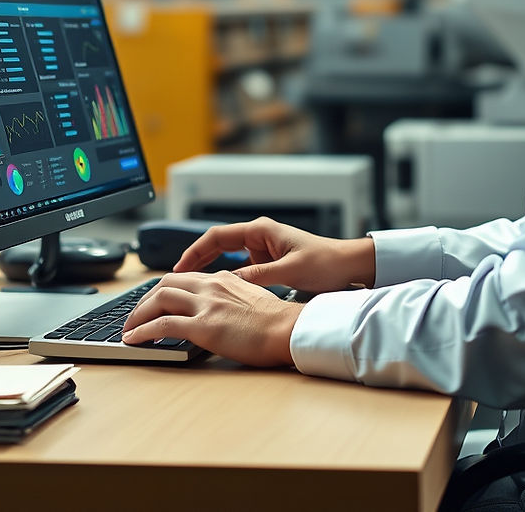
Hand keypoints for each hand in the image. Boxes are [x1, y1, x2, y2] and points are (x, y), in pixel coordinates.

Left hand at [121, 271, 303, 367]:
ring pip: (159, 300)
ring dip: (137, 314)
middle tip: (135, 315)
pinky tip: (133, 339)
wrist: (289, 328)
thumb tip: (223, 312)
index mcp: (223, 279)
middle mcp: (211, 286)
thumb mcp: (252, 300)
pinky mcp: (203, 326)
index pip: (184, 278)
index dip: (164, 290)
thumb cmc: (278, 321)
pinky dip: (143, 331)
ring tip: (128, 329)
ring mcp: (206, 305)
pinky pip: (163, 324)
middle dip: (144, 299)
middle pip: (165, 284)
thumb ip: (233, 299)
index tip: (154, 302)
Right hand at [173, 217, 375, 292]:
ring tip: (193, 290)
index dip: (194, 252)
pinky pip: (240, 267)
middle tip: (176, 281)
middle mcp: (259, 235)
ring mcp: (263, 248)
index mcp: (261, 230)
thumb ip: (256, 276)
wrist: (348, 265)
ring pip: (227, 257)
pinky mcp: (268, 261)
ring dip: (210, 270)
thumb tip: (226, 282)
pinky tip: (219, 293)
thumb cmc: (325, 262)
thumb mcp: (288, 272)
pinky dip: (227, 277)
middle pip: (217, 245)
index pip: (217, 236)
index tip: (178, 268)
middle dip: (196, 261)